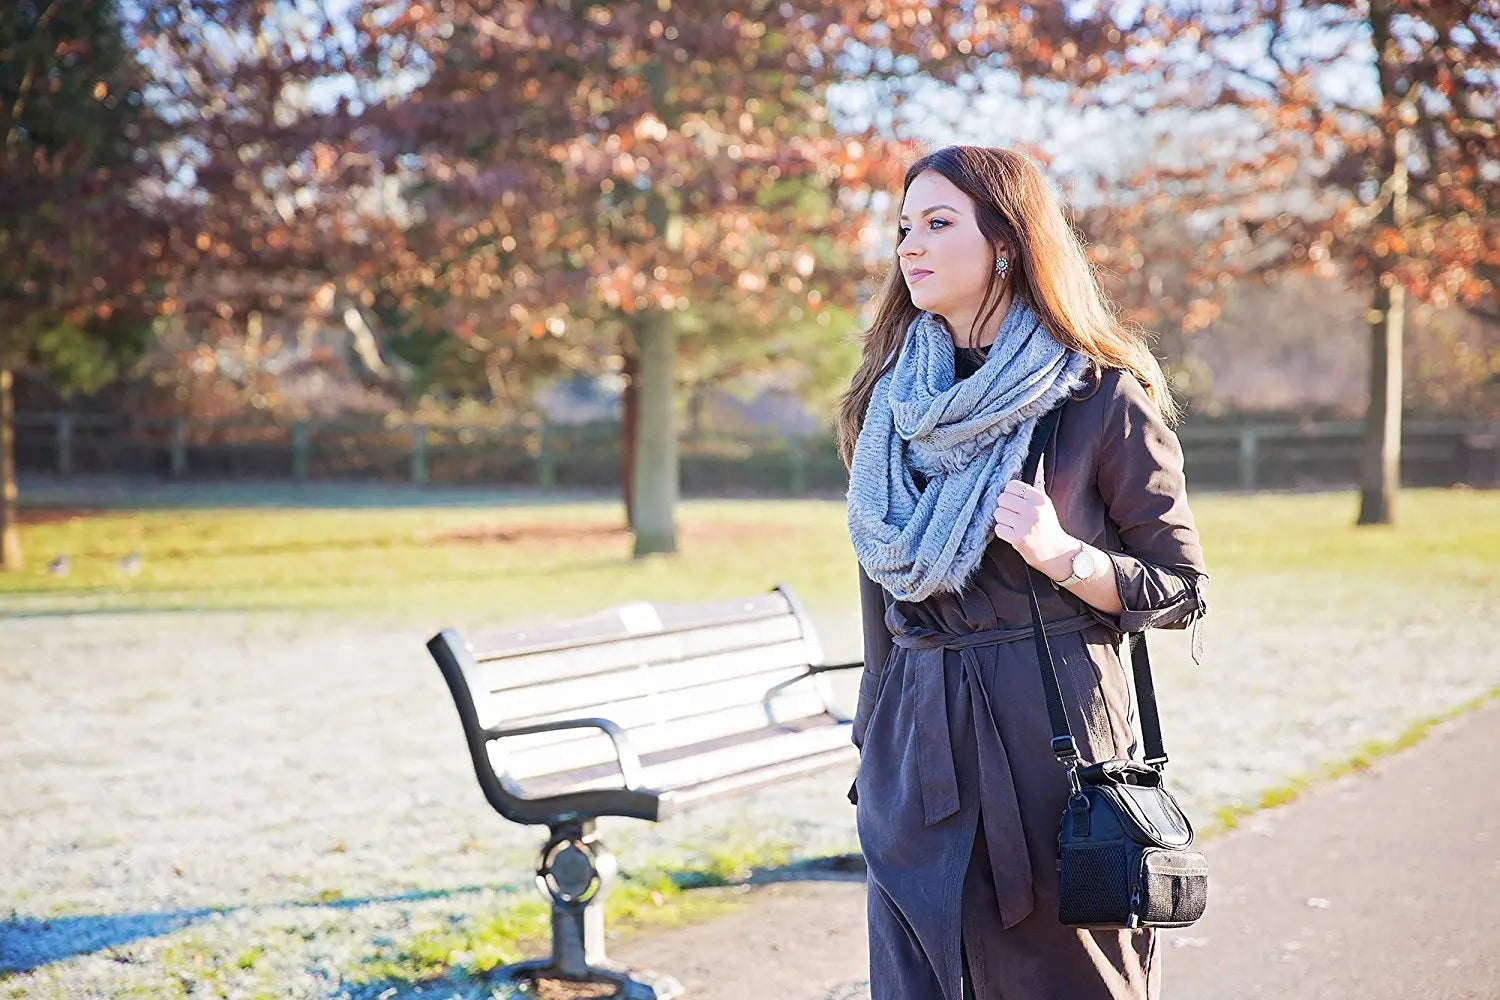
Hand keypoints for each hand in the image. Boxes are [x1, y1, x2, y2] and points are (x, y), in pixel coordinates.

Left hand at [993, 453, 1077, 571]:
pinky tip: (1013, 535)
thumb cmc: (1049, 526)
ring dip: (1003, 521)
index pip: (1011, 486)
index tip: (1016, 503)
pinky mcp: (1018, 539)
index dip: (1010, 494)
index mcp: (1040, 498)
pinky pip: (998, 528)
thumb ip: (1038, 482)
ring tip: (1015, 526)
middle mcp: (1034, 510)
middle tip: (1013, 516)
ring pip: (998, 514)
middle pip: (1001, 499)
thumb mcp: (1046, 503)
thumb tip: (1039, 457)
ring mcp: (1026, 525)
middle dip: (1004, 508)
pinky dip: (1003, 532)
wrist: (1058, 553)